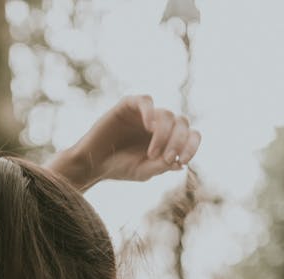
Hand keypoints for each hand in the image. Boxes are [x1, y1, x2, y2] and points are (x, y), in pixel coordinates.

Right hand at [50, 95, 200, 187]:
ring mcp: (145, 113)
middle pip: (182, 123)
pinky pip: (147, 101)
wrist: (92, 163)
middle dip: (178, 142)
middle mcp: (159, 123)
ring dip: (164, 135)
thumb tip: (181, 162)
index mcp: (167, 138)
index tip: (183, 160)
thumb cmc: (118, 168)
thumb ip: (161, 166)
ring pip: (167, 114)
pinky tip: (148, 126)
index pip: (190, 135)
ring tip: (151, 153)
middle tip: (166, 158)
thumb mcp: (143, 171)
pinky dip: (150, 112)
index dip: (192, 145)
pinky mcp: (129, 105)